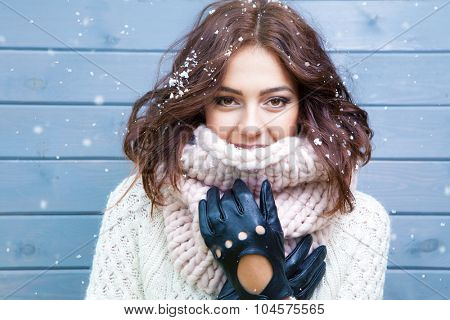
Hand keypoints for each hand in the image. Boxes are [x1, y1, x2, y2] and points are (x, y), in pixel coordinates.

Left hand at [199, 178, 293, 299]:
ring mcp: (222, 234)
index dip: (239, 186)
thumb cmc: (271, 253)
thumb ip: (268, 203)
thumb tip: (265, 182)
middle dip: (227, 193)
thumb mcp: (275, 227)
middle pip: (227, 200)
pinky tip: (203, 203)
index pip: (241, 194)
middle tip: (228, 191)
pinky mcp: (212, 243)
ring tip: (213, 192)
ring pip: (212, 208)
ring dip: (212, 197)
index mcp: (253, 219)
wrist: (258, 279)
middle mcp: (235, 225)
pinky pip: (203, 223)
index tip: (238, 184)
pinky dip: (202, 211)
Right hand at [217, 234, 326, 299]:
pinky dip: (314, 281)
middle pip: (304, 272)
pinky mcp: (287, 302)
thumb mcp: (244, 266)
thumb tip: (269, 228)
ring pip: (306, 282)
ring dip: (316, 269)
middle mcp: (280, 288)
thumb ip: (259, 252)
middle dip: (315, 259)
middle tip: (322, 248)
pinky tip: (318, 273)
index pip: (294, 261)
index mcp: (271, 276)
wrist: (235, 303)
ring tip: (322, 259)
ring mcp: (285, 297)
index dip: (303, 249)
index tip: (309, 238)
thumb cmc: (237, 284)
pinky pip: (306, 293)